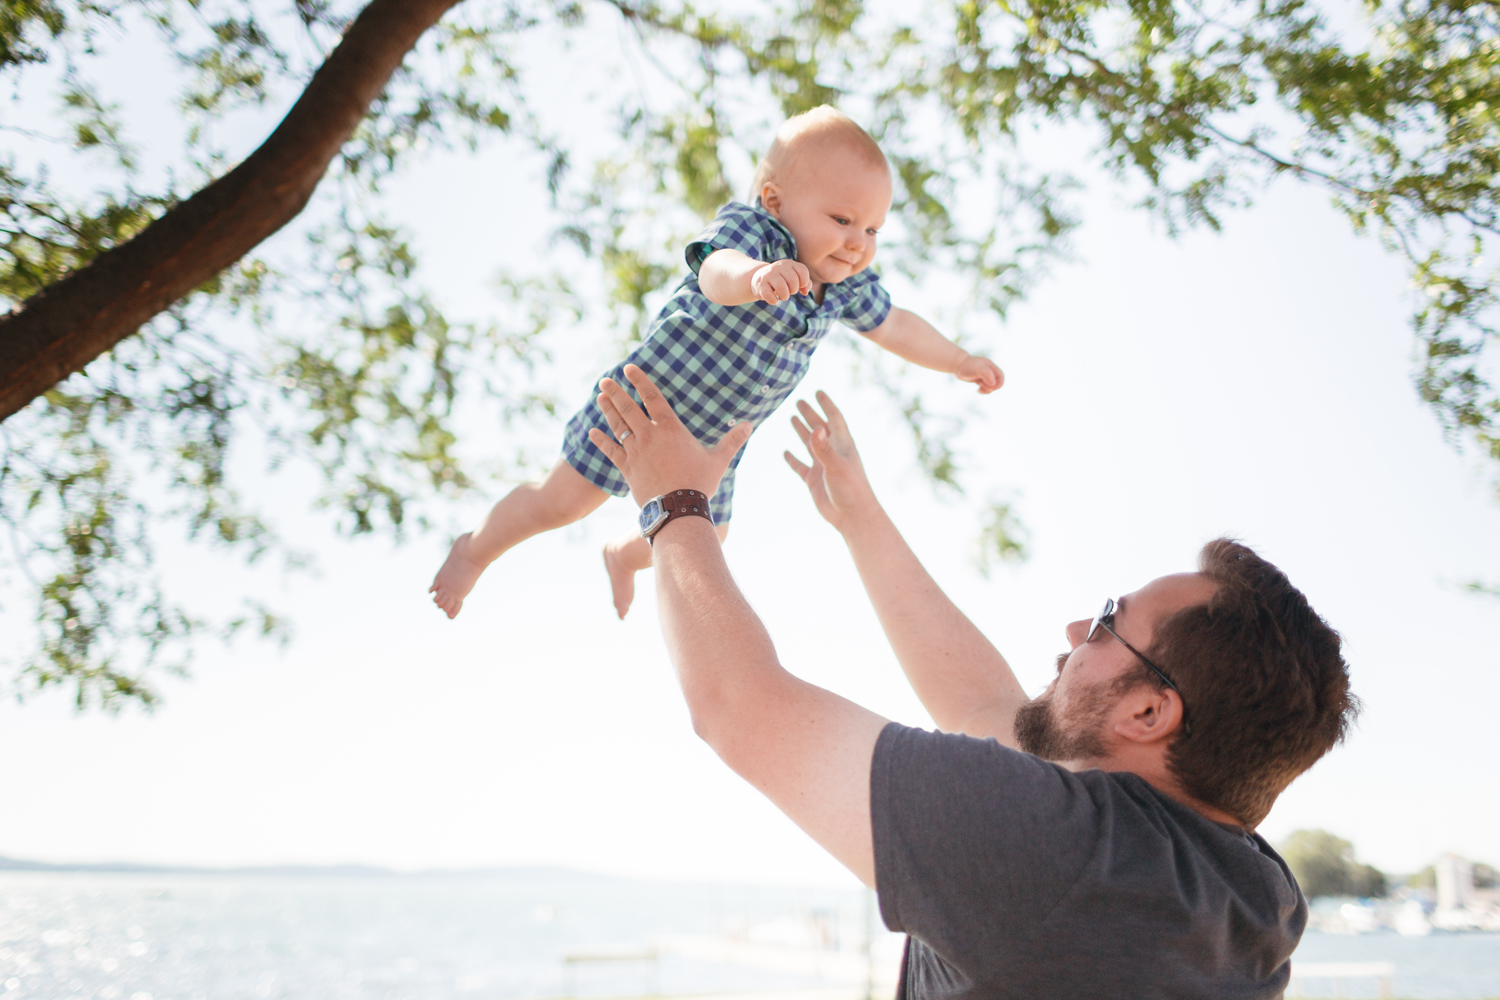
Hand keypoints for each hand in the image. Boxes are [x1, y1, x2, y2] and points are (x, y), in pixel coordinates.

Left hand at [587, 364, 753, 504]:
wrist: (678, 509)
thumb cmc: (700, 483)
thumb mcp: (719, 459)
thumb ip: (732, 440)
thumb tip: (749, 424)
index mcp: (670, 428)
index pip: (653, 397)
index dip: (640, 380)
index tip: (629, 368)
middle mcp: (649, 435)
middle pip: (629, 408)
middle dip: (616, 392)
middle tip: (605, 380)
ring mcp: (635, 451)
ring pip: (618, 425)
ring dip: (608, 409)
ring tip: (600, 397)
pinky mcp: (627, 468)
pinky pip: (611, 450)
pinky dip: (601, 440)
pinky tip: (592, 432)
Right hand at [750, 259, 811, 303]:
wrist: (760, 277)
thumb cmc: (783, 280)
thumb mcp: (795, 278)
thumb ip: (805, 284)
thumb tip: (805, 291)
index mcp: (790, 264)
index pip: (802, 272)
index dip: (803, 282)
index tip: (799, 286)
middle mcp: (779, 266)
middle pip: (793, 280)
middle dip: (793, 290)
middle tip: (789, 292)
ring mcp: (769, 274)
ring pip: (781, 287)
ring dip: (784, 296)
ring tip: (782, 297)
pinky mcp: (760, 284)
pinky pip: (768, 294)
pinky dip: (773, 301)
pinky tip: (774, 300)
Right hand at [783, 391, 878, 532]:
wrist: (852, 516)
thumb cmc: (851, 489)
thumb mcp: (836, 466)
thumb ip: (824, 448)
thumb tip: (815, 427)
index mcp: (842, 445)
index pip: (834, 418)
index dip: (826, 405)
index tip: (818, 391)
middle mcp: (833, 453)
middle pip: (820, 428)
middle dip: (810, 414)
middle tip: (798, 401)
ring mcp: (823, 466)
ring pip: (810, 444)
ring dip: (802, 431)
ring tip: (792, 418)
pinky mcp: (814, 481)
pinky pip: (801, 466)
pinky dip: (793, 459)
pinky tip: (785, 452)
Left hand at [955, 354, 1004, 393]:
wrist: (957, 365)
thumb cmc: (968, 366)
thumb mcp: (978, 369)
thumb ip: (987, 375)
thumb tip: (993, 384)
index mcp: (991, 366)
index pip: (1000, 376)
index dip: (1000, 383)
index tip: (994, 388)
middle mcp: (988, 371)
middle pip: (996, 382)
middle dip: (991, 387)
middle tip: (982, 386)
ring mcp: (984, 376)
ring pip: (990, 386)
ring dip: (987, 390)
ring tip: (979, 389)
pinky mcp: (979, 380)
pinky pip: (984, 387)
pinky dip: (983, 391)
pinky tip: (977, 390)